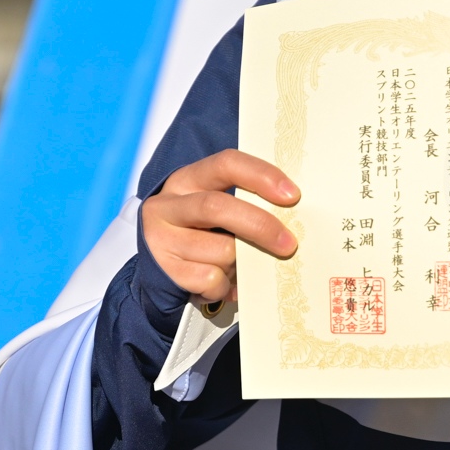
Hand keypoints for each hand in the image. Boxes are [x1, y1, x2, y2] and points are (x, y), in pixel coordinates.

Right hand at [141, 149, 299, 305]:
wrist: (158, 269)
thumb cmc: (200, 233)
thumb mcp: (214, 209)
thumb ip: (243, 204)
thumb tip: (291, 216)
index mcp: (186, 180)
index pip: (225, 164)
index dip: (261, 176)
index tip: (292, 195)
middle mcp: (167, 206)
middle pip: (217, 207)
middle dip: (260, 226)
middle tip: (289, 244)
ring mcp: (161, 239)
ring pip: (221, 251)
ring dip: (241, 264)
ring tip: (239, 267)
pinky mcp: (163, 272)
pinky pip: (211, 280)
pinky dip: (226, 285)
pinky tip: (223, 283)